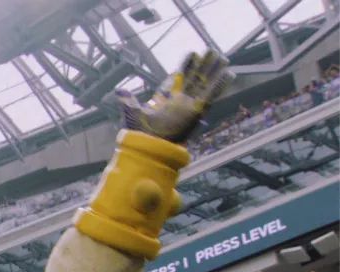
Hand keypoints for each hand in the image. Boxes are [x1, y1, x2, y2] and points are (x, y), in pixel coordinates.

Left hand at [116, 50, 233, 143]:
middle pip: (195, 79)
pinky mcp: (197, 111)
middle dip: (203, 65)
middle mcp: (180, 102)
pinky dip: (219, 85)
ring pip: (205, 84)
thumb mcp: (133, 113)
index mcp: (167, 100)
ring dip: (213, 71)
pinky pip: (211, 96)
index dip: (186, 67)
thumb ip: (128, 100)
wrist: (149, 146)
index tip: (192, 54)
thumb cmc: (140, 134)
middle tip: (211, 50)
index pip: (178, 79)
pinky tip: (228, 74)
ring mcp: (190, 106)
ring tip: (222, 57)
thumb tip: (118, 91)